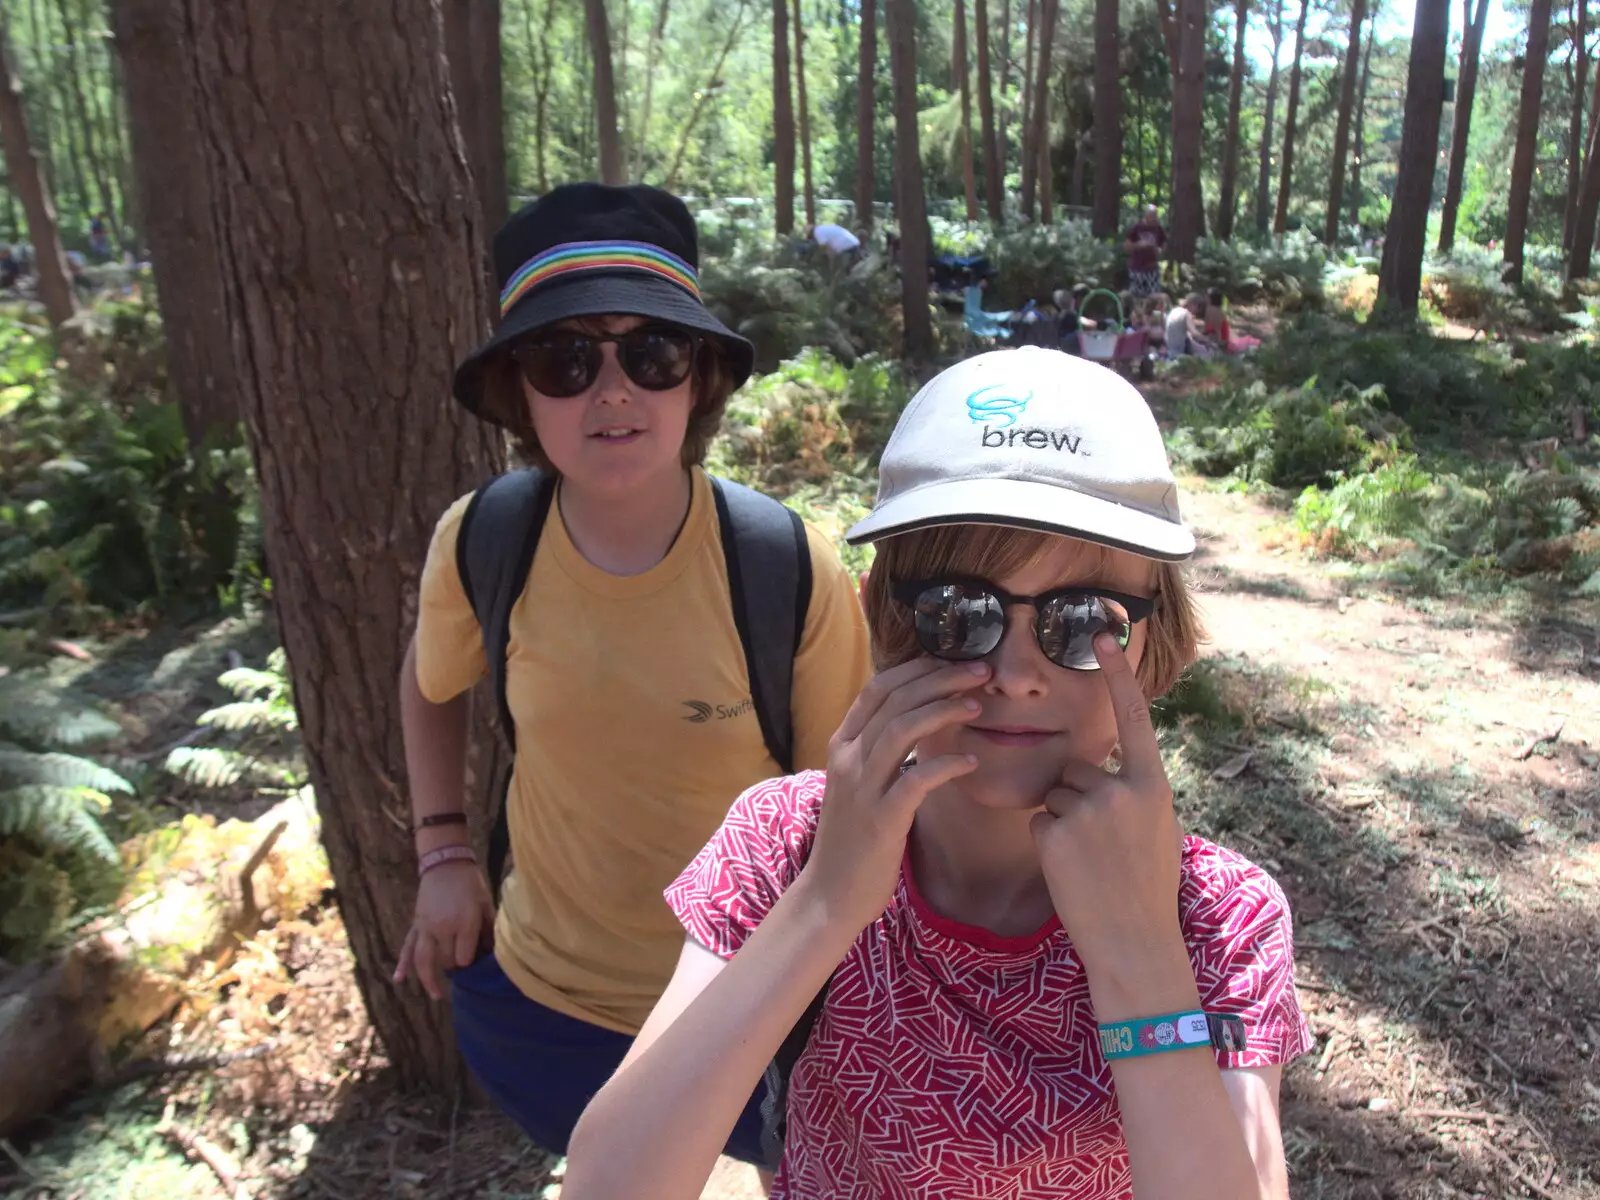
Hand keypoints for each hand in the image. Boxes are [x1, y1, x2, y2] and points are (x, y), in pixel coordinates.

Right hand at [393, 859, 494, 999]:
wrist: (445, 862)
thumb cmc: (470, 883)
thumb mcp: (486, 904)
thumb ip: (488, 930)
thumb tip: (491, 954)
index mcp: (463, 922)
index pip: (464, 957)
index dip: (471, 962)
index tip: (477, 960)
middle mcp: (442, 928)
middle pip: (446, 961)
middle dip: (455, 966)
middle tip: (463, 968)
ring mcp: (426, 927)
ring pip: (423, 961)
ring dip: (428, 980)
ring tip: (436, 995)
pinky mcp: (416, 925)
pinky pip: (407, 947)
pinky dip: (402, 964)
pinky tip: (398, 979)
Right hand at [805, 658, 987, 930]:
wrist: (831, 893)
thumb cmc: (854, 838)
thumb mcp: (859, 784)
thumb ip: (880, 751)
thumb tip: (917, 720)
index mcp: (842, 746)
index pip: (877, 689)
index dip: (916, 668)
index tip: (952, 659)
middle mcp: (848, 760)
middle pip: (895, 701)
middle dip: (940, 679)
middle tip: (979, 671)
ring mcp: (863, 789)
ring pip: (901, 730)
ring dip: (943, 711)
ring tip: (977, 705)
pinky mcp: (881, 820)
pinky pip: (916, 781)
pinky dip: (945, 765)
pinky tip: (971, 762)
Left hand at [1031, 634, 1191, 1009]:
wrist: (1134, 942)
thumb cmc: (1146, 886)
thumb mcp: (1156, 828)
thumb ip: (1134, 790)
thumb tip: (1108, 764)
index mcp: (1154, 785)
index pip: (1134, 718)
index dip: (1117, 676)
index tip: (1103, 636)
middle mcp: (1122, 791)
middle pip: (1076, 768)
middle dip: (1078, 797)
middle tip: (1103, 845)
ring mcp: (1087, 811)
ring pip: (1055, 794)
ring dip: (1063, 822)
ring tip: (1090, 860)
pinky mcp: (1055, 833)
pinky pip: (1040, 820)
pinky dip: (1049, 843)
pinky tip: (1072, 870)